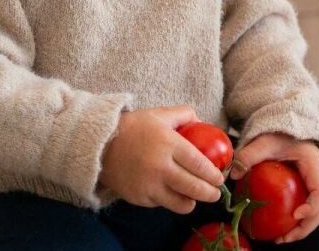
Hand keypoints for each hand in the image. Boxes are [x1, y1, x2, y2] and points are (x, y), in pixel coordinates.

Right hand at [98, 105, 225, 213]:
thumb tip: (202, 123)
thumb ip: (183, 114)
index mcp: (168, 144)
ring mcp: (150, 185)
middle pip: (195, 187)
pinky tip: (173, 194)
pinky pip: (163, 204)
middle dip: (210, 194)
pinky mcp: (140, 198)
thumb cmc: (132, 128)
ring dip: (192, 202)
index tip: (219, 177)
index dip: (213, 174)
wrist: (99, 146)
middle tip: (216, 193)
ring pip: (181, 203)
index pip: (199, 164)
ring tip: (195, 198)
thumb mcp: (158, 114)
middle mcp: (161, 167)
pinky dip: (171, 201)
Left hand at [229, 131, 318, 243]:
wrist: (288, 130)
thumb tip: (233, 174)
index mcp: (315, 165)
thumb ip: (249, 155)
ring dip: (301, 229)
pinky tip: (280, 231)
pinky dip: (297, 223)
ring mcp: (316, 185)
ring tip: (281, 239)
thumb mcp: (264, 143)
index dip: (311, 207)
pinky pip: (307, 209)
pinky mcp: (309, 191)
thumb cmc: (280, 135)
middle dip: (305, 227)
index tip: (295, 215)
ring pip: (316, 213)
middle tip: (284, 238)